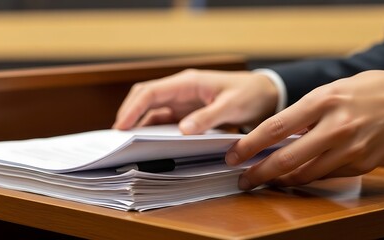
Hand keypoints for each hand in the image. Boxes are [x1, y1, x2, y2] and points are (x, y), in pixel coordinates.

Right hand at [113, 69, 278, 133]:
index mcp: (188, 82)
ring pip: (152, 110)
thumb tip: (183, 130)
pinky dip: (154, 129)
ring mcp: (183, 101)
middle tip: (119, 137)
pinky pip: (165, 120)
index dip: (133, 108)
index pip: (151, 92)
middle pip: (145, 98)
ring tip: (128, 143)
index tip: (121, 126)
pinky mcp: (188, 112)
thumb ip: (207, 117)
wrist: (264, 93)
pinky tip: (149, 142)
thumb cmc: (249, 94)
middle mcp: (181, 90)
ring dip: (139, 123)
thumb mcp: (231, 106)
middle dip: (129, 114)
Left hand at [226, 70, 383, 188]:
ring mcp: (350, 149)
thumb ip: (304, 113)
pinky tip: (295, 178)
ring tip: (265, 181)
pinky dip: (307, 178)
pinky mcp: (362, 164)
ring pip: (305, 174)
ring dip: (280, 180)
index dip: (249, 145)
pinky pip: (326, 177)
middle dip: (259, 173)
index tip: (234, 155)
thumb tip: (276, 136)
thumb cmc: (368, 90)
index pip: (275, 128)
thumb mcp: (330, 90)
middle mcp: (335, 127)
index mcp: (322, 101)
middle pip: (286, 158)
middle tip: (243, 180)